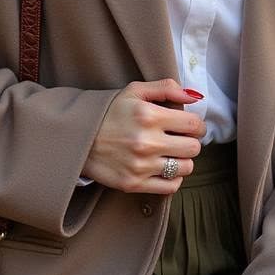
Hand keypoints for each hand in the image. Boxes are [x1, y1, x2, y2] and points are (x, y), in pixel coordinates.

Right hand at [81, 78, 206, 193]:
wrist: (78, 139)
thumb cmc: (108, 113)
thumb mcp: (134, 91)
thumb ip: (166, 88)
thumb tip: (195, 96)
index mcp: (148, 116)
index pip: (194, 124)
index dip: (196, 125)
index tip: (189, 126)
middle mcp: (147, 142)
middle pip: (193, 148)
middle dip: (190, 142)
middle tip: (180, 139)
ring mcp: (141, 165)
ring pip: (186, 168)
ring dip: (182, 160)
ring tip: (170, 154)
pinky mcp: (134, 183)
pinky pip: (171, 186)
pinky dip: (172, 178)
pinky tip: (163, 168)